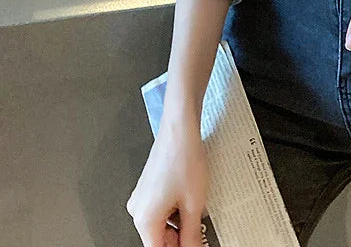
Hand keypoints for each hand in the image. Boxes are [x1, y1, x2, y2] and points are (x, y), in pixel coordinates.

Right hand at [126, 107, 207, 246]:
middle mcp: (137, 210)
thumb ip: (192, 235)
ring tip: (195, 207)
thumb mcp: (194, 203)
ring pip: (160, 224)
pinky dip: (174, 210)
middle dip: (179, 238)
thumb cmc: (184, 158)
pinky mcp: (147, 189)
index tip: (191, 244)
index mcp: (145, 218)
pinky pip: (160, 209)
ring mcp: (141, 198)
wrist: (180, 130)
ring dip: (178, 223)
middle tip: (198, 230)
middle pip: (158, 238)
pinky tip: (188, 198)